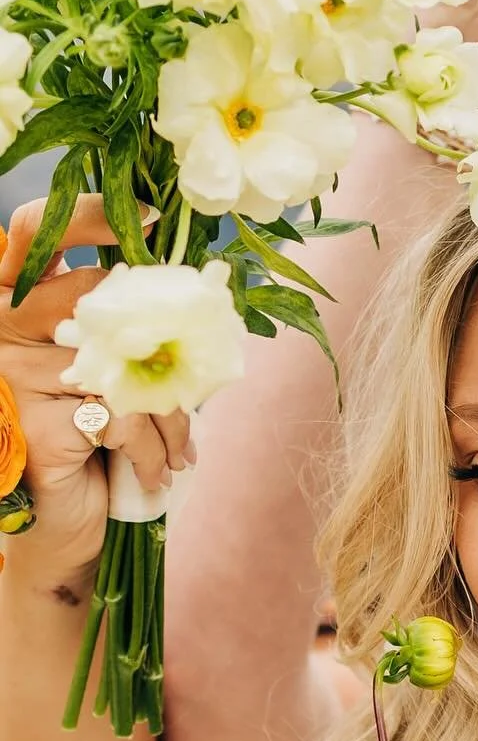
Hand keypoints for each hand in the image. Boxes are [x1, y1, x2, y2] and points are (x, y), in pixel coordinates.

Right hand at [0, 198, 190, 583]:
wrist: (67, 523)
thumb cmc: (93, 441)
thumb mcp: (110, 374)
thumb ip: (125, 329)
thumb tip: (195, 293)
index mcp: (14, 300)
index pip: (36, 231)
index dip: (89, 217)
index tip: (148, 218)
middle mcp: (3, 326)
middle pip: (94, 296)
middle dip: (161, 339)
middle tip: (192, 381)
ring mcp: (13, 373)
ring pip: (122, 366)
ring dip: (169, 414)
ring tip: (181, 447)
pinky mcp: (37, 422)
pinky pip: (121, 418)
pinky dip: (153, 447)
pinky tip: (161, 471)